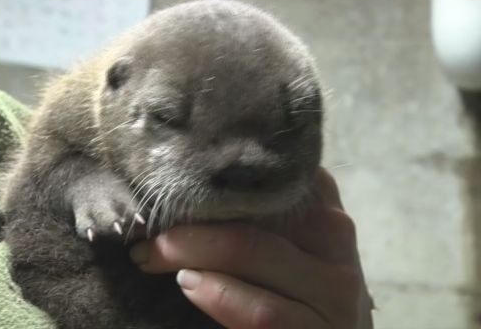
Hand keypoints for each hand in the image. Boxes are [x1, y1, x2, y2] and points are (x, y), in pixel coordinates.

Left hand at [129, 168, 373, 328]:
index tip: (170, 174)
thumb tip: (183, 188)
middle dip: (190, 215)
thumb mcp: (289, 243)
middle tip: (145, 228)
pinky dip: (219, 294)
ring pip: (250, 249)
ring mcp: (334, 287)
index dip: (215, 171)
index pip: (269, 171)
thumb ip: (258, 215)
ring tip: (150, 256)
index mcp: (322, 205)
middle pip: (252, 206)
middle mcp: (335, 235)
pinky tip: (189, 285)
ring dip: (190, 250)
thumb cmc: (298, 290)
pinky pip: (261, 310)